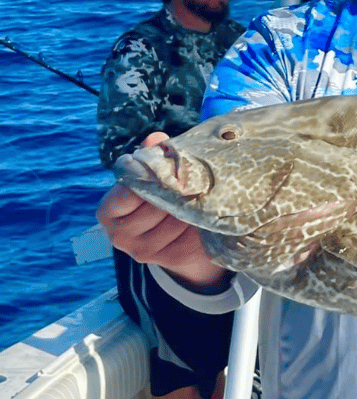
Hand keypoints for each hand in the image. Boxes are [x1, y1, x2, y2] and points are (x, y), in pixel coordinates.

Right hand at [96, 133, 227, 291]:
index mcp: (109, 210)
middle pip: (153, 202)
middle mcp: (119, 235)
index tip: (170, 168)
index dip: (151, 176)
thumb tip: (156, 139)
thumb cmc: (165, 200)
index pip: (128, 188)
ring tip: (201, 196)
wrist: (185, 243)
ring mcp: (142, 250)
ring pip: (174, 216)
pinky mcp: (168, 259)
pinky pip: (190, 233)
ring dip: (192, 204)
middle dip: (177, 188)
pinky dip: (201, 220)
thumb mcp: (156, 179)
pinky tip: (206, 215)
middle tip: (195, 179)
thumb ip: (153, 158)